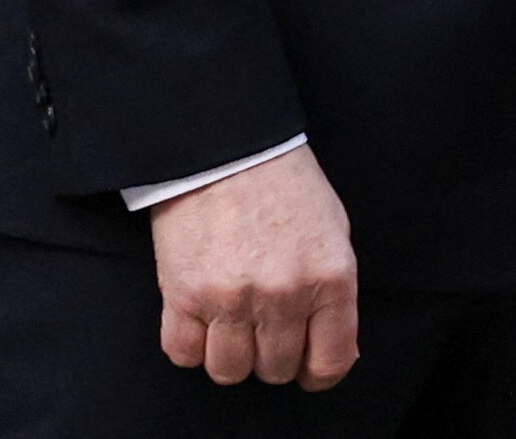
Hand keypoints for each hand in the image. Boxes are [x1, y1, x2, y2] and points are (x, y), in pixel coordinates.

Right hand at [150, 144, 359, 389]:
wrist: (228, 143)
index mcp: (330, 277)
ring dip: (230, 352)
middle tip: (263, 323)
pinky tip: (199, 314)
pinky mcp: (183, 294)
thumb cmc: (285, 183)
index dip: (317, 371)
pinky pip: (183, 354)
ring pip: (229, 371)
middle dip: (271, 353)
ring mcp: (232, 298)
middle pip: (275, 369)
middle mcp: (284, 294)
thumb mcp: (332, 229)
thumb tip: (332, 346)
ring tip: (230, 319)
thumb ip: (332, 290)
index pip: (331, 361)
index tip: (307, 365)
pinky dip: (190, 342)